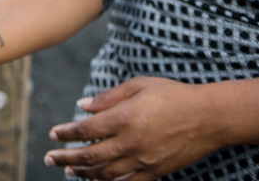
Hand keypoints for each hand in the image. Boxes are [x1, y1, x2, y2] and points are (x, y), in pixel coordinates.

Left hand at [43, 77, 223, 179]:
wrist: (209, 117)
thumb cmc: (172, 95)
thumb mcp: (138, 86)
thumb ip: (108, 97)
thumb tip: (83, 105)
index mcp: (125, 118)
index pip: (85, 130)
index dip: (66, 134)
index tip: (52, 134)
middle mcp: (131, 142)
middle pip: (90, 156)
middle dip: (66, 157)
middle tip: (49, 158)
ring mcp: (144, 160)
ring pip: (106, 174)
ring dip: (84, 174)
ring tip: (69, 170)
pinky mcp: (156, 172)